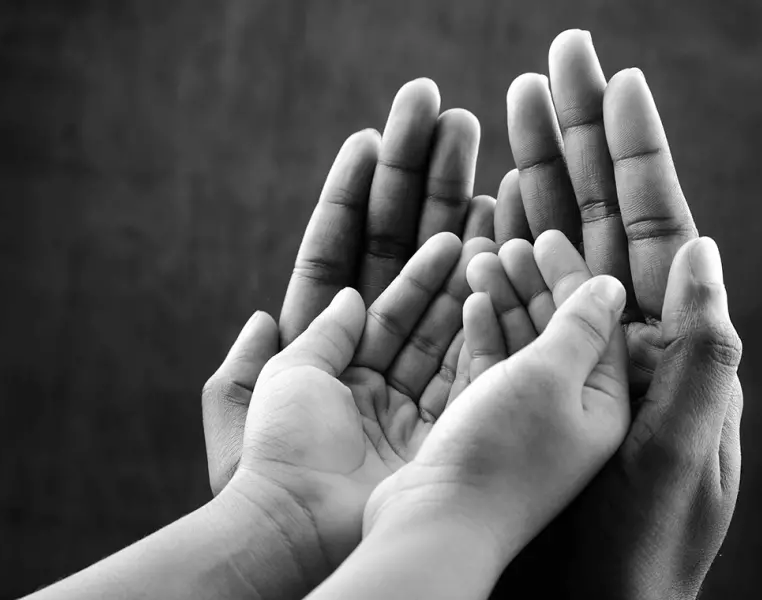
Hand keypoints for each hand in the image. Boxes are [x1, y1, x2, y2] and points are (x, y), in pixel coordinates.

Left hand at [203, 79, 492, 495]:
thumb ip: (299, 335)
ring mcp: (411, 381)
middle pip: (397, 263)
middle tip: (446, 131)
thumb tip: (341, 295)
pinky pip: (464, 347)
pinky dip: (478, 303)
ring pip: (439, 298)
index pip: (343, 255)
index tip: (375, 142)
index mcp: (322, 346)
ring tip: (482, 182)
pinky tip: (494, 250)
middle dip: (420, 198)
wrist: (297, 530)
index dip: (358, 200)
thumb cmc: (273, 460)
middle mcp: (371, 359)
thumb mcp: (267, 384)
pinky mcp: (444, 410)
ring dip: (457, 239)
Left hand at [227, 231, 500, 575]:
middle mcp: (380, 395)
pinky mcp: (436, 443)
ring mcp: (411, 420)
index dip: (415, 277)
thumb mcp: (289, 372)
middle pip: (423, 328)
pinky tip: (497, 308)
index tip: (448, 241)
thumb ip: (322, 331)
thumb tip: (348, 296)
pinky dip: (481, 350)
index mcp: (341, 374)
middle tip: (485, 241)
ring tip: (499, 262)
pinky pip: (463, 389)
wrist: (296, 519)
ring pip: (448, 354)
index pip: (386, 314)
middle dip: (452, 285)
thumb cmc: (282, 445)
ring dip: (472, 308)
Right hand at [363, 268, 629, 570]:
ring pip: (521, 346)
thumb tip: (612, 285)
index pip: (598, 322)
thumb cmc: (501, 455)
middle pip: (558, 330)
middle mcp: (571, 413)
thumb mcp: (551, 378)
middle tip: (507, 243)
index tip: (545, 235)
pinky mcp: (487, 427)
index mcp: (604, 404)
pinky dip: (484, 334)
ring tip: (481, 261)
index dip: (573, 274)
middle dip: (534, 282)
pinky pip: (493, 368)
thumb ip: (581, 326)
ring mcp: (527, 422)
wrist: (438, 524)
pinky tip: (472, 303)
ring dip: (505, 301)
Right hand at [495, 29, 742, 598]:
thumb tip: (705, 252)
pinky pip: (509, 304)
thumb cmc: (634, 543)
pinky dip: (498, 256)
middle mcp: (618, 339)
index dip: (636, 147)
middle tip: (550, 65)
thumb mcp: (683, 449)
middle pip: (597, 216)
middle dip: (574, 140)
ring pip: (547, 248)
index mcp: (665, 343)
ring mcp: (564, 353)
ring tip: (503, 118)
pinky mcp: (517, 379)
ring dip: (530, 183)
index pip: (655, 222)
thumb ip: (703, 349)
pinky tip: (486, 216)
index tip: (614, 78)